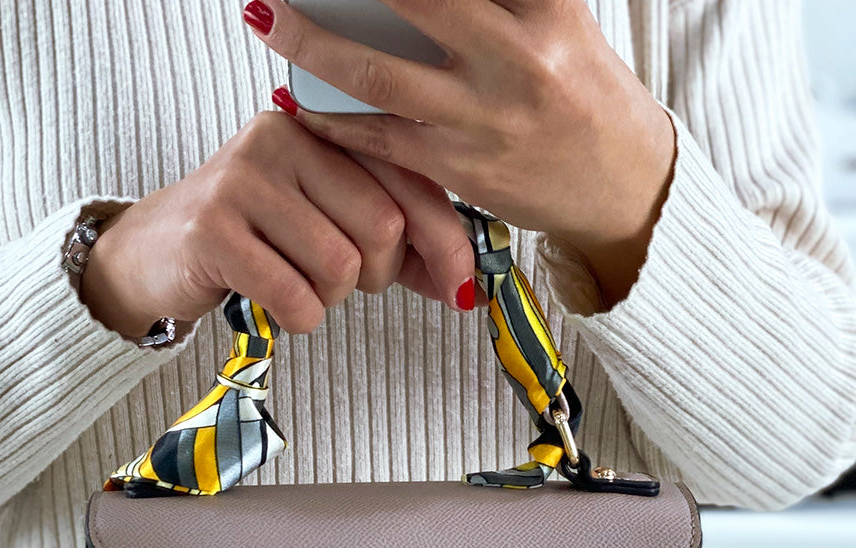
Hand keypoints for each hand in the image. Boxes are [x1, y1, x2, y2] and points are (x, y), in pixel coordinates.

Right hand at [79, 109, 480, 338]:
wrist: (153, 254)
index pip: (407, 181)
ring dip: (328, 299)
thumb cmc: (254, 239)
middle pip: (381, 227)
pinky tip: (274, 303)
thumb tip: (465, 284)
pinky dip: (296, 318)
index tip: (462, 288)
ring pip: (340, 266)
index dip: (445, 241)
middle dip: (376, 277)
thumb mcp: (328, 227)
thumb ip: (396, 246)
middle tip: (340, 284)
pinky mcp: (214, 230)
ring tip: (294, 283)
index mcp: (321, 127)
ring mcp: (244, 180)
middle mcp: (284, 138)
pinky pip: (295, 297)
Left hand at [243, 0, 676, 306]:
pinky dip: (337, 119)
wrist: (624, 182)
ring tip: (270, 22)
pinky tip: (303, 102)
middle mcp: (519, 55)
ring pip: (381, 73)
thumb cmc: (583, 93)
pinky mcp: (467, 169)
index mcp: (545, 5)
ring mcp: (489, 117)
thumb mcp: (559, 20)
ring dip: (314, 46)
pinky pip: (384, 139)